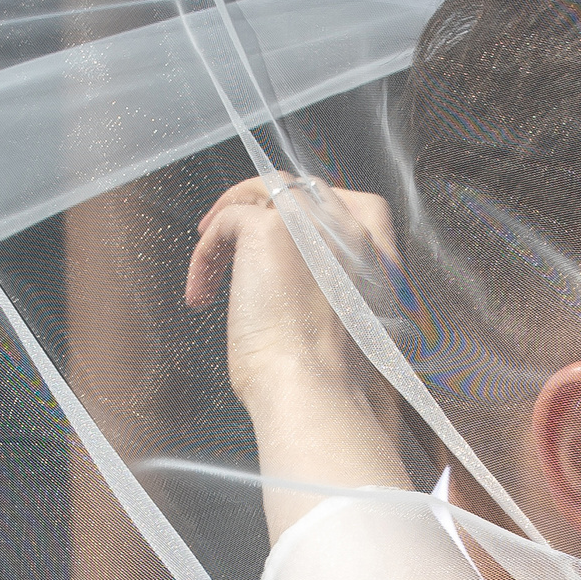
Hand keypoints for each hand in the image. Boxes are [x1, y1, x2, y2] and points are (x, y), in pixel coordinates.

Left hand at [184, 174, 397, 419]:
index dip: (322, 216)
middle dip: (271, 207)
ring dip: (236, 212)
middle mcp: (352, 230)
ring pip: (266, 190)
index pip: (360, 207)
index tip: (296, 240)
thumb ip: (349, 297)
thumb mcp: (361, 332)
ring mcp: (312, 224)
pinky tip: (200, 291)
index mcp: (380, 258)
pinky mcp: (269, 230)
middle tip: (241, 236)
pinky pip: (229, 220)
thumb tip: (314, 296)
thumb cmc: (333, 379)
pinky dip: (207, 252)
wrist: (316, 389)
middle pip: (307, 191)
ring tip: (209, 246)